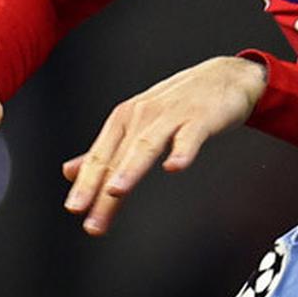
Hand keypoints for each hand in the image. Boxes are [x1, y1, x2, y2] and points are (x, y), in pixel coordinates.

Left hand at [62, 56, 266, 235]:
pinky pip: (190, 135)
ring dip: (130, 168)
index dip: (86, 183)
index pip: (101, 155)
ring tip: (116, 191)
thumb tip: (70, 171)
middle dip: (102, 189)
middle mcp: (144, 115)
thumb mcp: (140, 121)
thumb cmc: (182, 103)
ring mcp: (173, 115)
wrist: (227, 76)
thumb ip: (108, 149)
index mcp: (126, 119)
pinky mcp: (201, 117)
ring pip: (147, 144)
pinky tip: (175, 165)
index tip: (75, 209)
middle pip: (119, 156)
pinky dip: (182, 150)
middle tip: (93, 220)